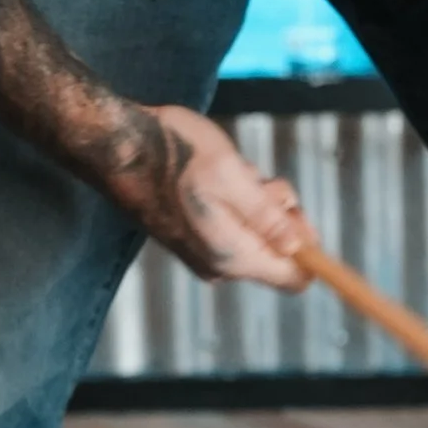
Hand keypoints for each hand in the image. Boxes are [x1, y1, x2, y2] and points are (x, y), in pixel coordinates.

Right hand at [116, 103, 312, 285]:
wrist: (118, 148)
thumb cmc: (174, 154)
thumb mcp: (233, 178)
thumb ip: (268, 218)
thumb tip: (302, 248)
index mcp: (232, 255)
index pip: (295, 279)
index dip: (310, 248)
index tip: (294, 210)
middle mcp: (220, 265)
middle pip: (279, 252)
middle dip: (279, 212)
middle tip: (255, 178)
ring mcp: (205, 253)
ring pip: (258, 232)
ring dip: (257, 200)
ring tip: (228, 172)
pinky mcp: (194, 239)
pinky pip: (235, 225)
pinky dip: (236, 200)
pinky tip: (214, 176)